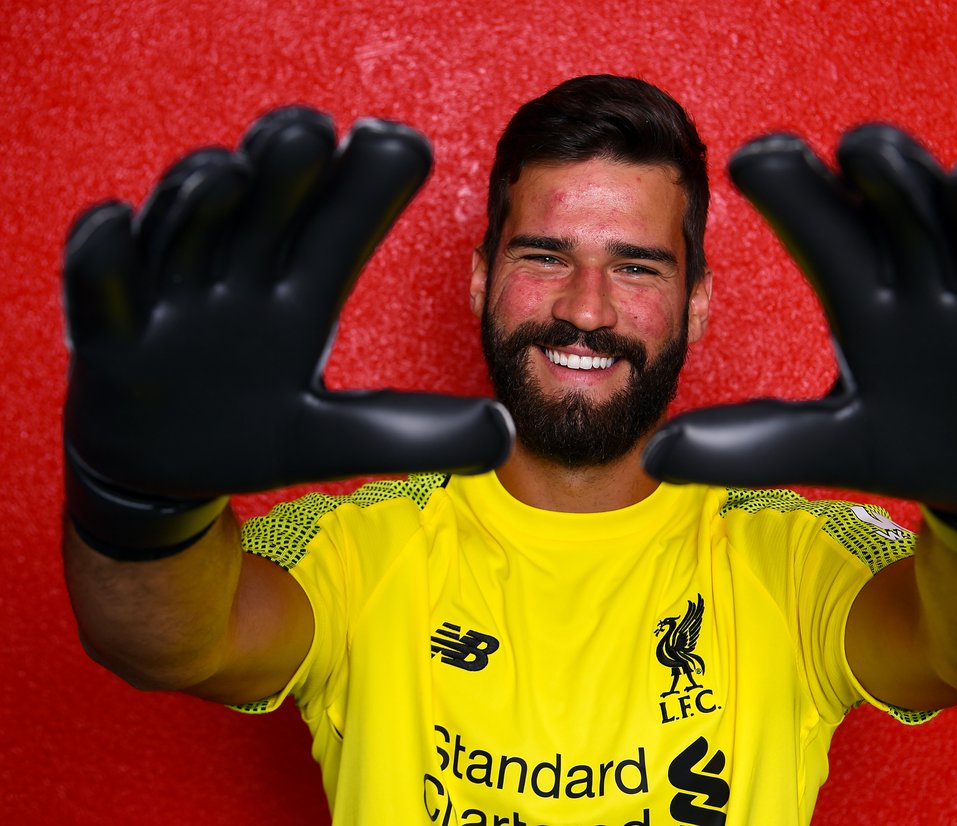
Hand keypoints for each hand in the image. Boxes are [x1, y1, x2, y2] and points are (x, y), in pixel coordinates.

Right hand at [64, 108, 512, 549]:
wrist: (164, 465)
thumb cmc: (253, 430)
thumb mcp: (338, 438)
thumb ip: (415, 433)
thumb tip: (504, 434)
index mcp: (299, 295)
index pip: (342, 225)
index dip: (368, 184)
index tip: (400, 145)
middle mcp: (238, 279)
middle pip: (265, 205)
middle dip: (286, 167)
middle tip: (314, 131)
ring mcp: (171, 299)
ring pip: (184, 225)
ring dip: (202, 197)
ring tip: (231, 174)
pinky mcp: (108, 332)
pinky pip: (97, 281)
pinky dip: (103, 255)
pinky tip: (117, 226)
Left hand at [643, 125, 956, 516]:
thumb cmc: (903, 439)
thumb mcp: (824, 443)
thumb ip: (749, 442)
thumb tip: (656, 456)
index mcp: (869, 297)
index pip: (826, 227)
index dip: (794, 190)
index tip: (752, 159)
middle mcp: (933, 283)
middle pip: (913, 202)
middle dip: (892, 173)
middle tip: (862, 150)